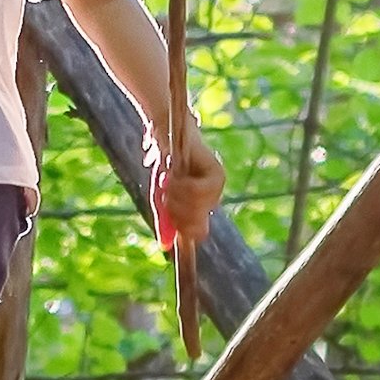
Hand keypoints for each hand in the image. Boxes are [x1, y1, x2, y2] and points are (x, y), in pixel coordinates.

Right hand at [148, 117, 223, 249]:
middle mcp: (213, 197)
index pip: (197, 232)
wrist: (168, 132)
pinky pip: (195, 192)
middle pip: (194, 224)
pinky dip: (180, 187)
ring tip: (168, 183)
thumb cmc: (165, 164)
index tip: (167, 215)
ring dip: (174, 198)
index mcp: (202, 206)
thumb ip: (165, 220)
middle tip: (165, 196)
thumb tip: (165, 247)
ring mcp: (218, 186)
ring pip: (194, 209)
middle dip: (174, 212)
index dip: (181, 229)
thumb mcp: (161, 197)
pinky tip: (174, 176)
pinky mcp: (217, 173)